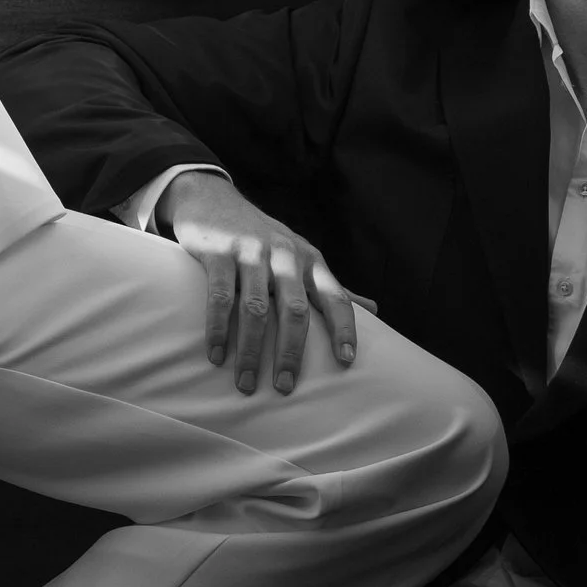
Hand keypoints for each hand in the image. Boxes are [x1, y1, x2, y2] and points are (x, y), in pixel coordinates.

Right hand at [160, 169, 358, 395]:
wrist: (212, 198)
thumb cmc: (262, 238)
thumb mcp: (301, 256)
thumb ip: (331, 286)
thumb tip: (374, 310)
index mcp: (310, 261)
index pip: (335, 298)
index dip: (344, 330)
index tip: (346, 362)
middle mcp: (285, 255)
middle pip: (295, 311)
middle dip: (291, 352)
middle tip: (285, 387)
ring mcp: (251, 253)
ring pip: (256, 309)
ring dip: (251, 351)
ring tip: (246, 384)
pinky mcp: (219, 253)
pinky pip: (220, 297)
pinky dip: (218, 330)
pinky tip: (216, 355)